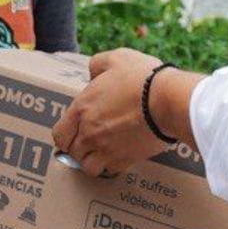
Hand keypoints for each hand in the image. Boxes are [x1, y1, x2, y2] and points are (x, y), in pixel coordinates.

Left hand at [53, 48, 172, 177]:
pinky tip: (120, 155)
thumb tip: (93, 75)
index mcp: (81, 109)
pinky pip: (110, 171)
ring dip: (93, 160)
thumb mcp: (116, 58)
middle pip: (72, 153)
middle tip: (90, 141)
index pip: (60, 134)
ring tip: (103, 151)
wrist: (168, 100)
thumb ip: (97, 65)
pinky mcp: (125, 160)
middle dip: (79, 147)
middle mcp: (89, 133)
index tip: (75, 132)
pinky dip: (112, 166)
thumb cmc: (142, 78)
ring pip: (88, 167)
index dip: (66, 135)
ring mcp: (106, 149)